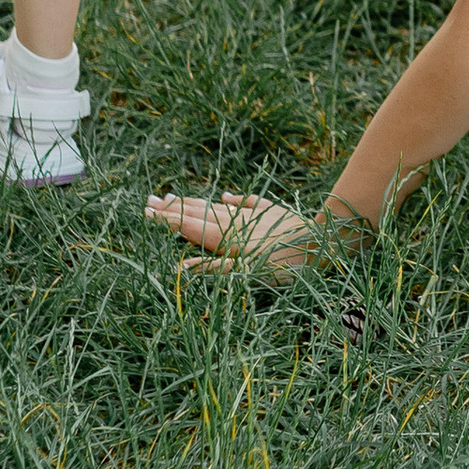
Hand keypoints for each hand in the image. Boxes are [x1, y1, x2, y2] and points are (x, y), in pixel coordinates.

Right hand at [145, 189, 327, 274]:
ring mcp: (253, 214)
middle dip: (173, 208)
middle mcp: (234, 222)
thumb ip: (214, 270)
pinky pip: (248, 203)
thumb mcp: (247, 274)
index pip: (188, 226)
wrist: (324, 241)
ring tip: (175, 196)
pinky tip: (226, 195)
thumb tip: (181, 267)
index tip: (145, 211)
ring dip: (195, 202)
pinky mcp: (273, 212)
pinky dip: (234, 199)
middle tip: (149, 200)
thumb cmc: (285, 264)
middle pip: (198, 212)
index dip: (166, 220)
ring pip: (217, 206)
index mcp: (225, 237)